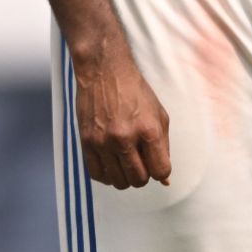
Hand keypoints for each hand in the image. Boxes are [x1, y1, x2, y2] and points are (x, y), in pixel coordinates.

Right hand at [72, 49, 171, 189]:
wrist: (104, 71)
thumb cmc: (134, 90)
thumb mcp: (159, 115)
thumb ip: (164, 148)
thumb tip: (164, 179)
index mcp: (148, 131)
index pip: (160, 171)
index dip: (160, 172)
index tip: (155, 165)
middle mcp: (125, 138)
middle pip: (138, 180)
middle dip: (143, 176)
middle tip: (140, 164)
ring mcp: (104, 141)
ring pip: (118, 180)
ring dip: (124, 177)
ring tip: (124, 163)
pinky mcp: (87, 141)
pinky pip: (96, 173)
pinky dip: (105, 175)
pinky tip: (110, 165)